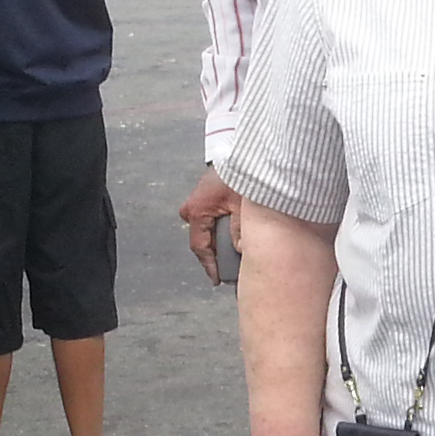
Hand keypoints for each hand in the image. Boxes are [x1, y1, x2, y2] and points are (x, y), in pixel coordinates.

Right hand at [181, 167, 238, 283]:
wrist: (241, 155)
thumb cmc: (240, 174)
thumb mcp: (243, 205)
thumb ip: (240, 230)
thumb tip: (239, 250)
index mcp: (198, 211)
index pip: (200, 247)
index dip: (210, 266)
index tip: (217, 280)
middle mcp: (192, 208)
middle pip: (202, 241)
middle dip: (215, 257)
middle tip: (228, 272)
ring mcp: (195, 204)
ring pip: (205, 232)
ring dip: (218, 244)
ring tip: (233, 258)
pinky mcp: (204, 200)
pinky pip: (209, 222)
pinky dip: (220, 232)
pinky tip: (233, 240)